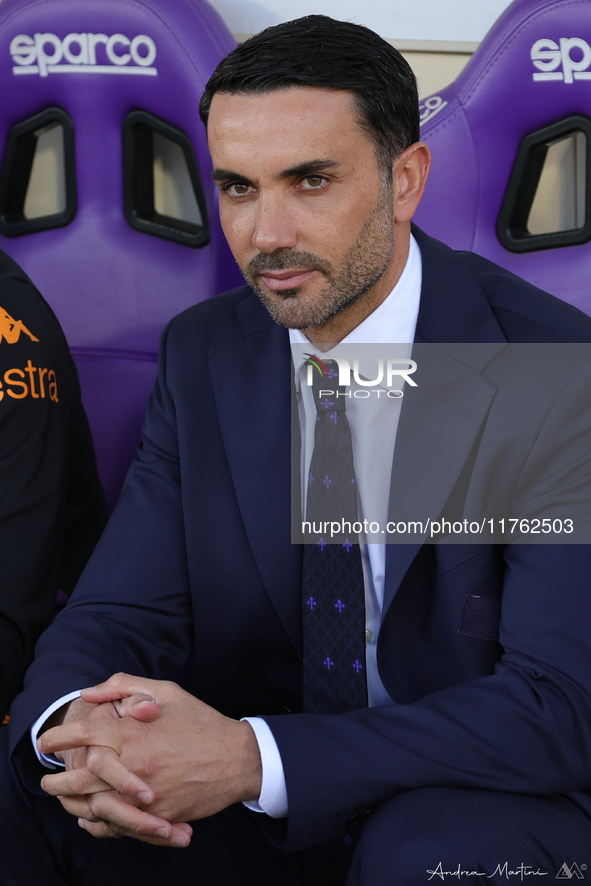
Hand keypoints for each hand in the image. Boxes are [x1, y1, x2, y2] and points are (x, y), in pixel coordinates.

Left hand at [39, 673, 261, 843]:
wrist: (237, 759)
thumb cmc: (200, 721)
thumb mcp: (167, 691)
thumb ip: (125, 686)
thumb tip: (90, 693)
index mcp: (135, 732)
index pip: (85, 733)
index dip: (59, 737)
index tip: (46, 741)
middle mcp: (135, 765)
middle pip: (81, 778)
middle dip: (57, 780)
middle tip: (46, 780)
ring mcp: (145, 795)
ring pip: (94, 807)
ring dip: (72, 805)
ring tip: (62, 800)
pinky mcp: (157, 817)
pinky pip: (118, 827)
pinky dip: (98, 825)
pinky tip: (89, 819)